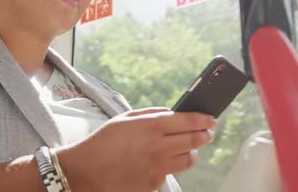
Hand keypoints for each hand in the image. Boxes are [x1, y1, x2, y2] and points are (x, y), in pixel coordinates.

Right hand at [56, 107, 214, 191]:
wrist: (86, 170)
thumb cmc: (103, 141)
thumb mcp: (124, 119)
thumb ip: (150, 114)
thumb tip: (172, 114)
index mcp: (151, 127)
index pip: (188, 121)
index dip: (204, 120)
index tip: (211, 119)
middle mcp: (158, 147)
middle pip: (194, 141)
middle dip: (204, 135)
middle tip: (207, 133)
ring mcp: (157, 168)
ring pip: (188, 159)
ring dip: (191, 152)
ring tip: (187, 148)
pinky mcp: (154, 184)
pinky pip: (170, 173)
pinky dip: (169, 166)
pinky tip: (159, 161)